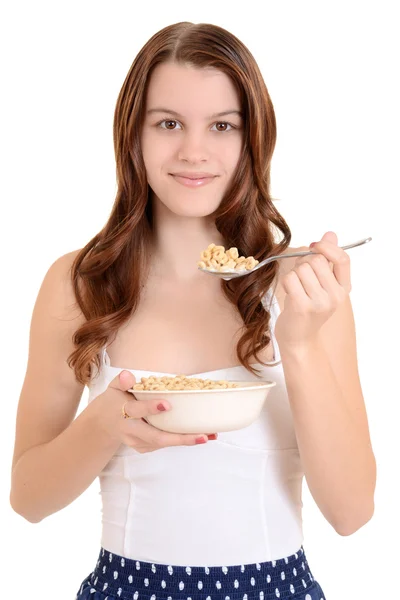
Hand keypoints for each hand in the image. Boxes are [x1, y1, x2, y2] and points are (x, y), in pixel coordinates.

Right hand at [97, 370, 216, 452]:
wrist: (103, 424)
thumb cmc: (114, 400)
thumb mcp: (114, 387)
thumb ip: (122, 381)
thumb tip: (129, 375)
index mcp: (123, 412)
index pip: (137, 410)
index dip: (151, 408)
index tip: (167, 405)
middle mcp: (131, 430)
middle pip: (155, 437)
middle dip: (179, 438)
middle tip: (202, 435)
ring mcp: (138, 442)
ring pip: (164, 443)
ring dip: (187, 440)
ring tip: (210, 434)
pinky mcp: (145, 448)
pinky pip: (165, 444)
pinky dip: (182, 440)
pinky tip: (201, 436)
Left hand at [274, 231, 350, 346]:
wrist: (298, 339)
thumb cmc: (308, 308)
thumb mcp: (321, 284)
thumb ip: (327, 259)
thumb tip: (330, 234)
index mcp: (344, 288)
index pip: (343, 259)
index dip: (327, 247)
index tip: (314, 246)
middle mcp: (336, 296)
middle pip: (316, 261)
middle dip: (303, 263)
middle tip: (300, 277)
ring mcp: (320, 302)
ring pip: (301, 269)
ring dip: (293, 274)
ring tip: (296, 289)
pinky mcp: (302, 307)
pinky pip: (290, 279)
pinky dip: (286, 282)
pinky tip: (290, 294)